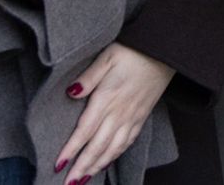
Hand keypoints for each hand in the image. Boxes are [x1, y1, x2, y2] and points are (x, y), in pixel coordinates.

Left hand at [55, 42, 175, 182]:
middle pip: (97, 146)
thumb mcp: (107, 56)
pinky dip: (115, 156)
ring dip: (97, 166)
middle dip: (82, 167)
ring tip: (84, 179)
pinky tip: (107, 162)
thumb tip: (71, 92)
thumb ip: (89, 76)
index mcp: (107, 98)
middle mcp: (119, 113)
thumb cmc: (133, 51)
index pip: (85, 130)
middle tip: (68, 183)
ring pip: (112, 149)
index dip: (71, 149)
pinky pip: (127, 142)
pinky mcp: (142, 117)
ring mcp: (132, 117)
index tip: (58, 164)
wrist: (164, 52)